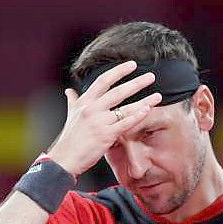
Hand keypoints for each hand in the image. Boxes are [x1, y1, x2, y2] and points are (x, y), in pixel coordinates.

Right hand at [47, 61, 161, 176]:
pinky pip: (125, 123)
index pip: (103, 81)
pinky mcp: (106, 135)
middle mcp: (92, 109)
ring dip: (144, 101)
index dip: (118, 71)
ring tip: (158, 96)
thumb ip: (73, 101)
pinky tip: (147, 110)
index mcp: (84, 102)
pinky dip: (137, 116)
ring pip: (125, 107)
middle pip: (117, 91)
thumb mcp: (71, 116)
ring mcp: (99, 121)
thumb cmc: (70, 139)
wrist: (64, 158)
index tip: (132, 65)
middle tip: (151, 76)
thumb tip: (69, 91)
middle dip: (136, 83)